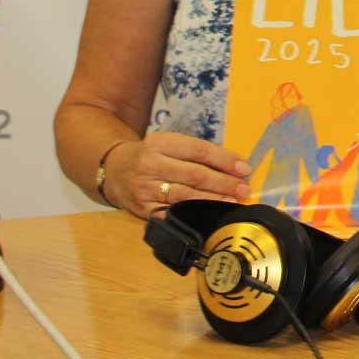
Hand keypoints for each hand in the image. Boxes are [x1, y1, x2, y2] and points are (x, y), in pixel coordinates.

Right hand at [108, 131, 249, 217]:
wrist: (114, 170)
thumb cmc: (151, 155)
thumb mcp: (168, 143)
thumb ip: (195, 152)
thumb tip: (233, 165)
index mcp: (160, 143)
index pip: (199, 151)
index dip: (224, 160)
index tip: (244, 168)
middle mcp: (151, 165)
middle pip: (195, 175)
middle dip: (224, 183)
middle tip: (244, 189)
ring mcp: (145, 189)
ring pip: (186, 197)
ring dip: (213, 200)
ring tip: (233, 201)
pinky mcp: (143, 209)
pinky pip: (173, 214)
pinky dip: (194, 215)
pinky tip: (209, 215)